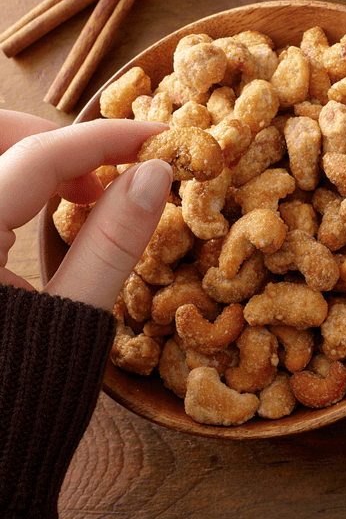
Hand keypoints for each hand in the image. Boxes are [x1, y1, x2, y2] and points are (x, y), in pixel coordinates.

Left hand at [0, 110, 173, 311]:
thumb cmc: (16, 387)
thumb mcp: (70, 315)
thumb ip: (109, 246)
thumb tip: (155, 176)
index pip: (39, 155)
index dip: (104, 139)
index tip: (156, 139)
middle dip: (48, 131)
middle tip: (105, 160)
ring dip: (32, 152)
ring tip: (85, 191)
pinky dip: (16, 179)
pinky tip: (51, 205)